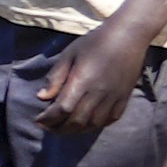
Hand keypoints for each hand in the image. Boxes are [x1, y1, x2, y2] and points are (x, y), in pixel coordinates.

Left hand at [32, 22, 154, 134]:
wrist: (128, 36)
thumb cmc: (95, 42)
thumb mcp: (69, 54)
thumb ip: (55, 77)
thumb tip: (41, 98)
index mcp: (82, 80)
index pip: (62, 109)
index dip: (48, 119)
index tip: (38, 120)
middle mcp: (99, 92)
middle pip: (77, 121)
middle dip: (59, 128)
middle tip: (47, 127)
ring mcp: (114, 97)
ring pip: (94, 123)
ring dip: (77, 130)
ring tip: (64, 128)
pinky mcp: (125, 98)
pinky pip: (110, 119)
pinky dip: (96, 125)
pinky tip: (86, 123)